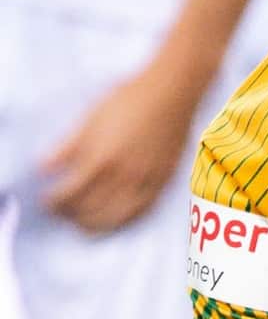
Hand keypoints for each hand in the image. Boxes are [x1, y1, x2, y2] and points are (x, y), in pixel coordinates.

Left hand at [40, 50, 209, 232]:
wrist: (172, 92)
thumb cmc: (129, 98)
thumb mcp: (90, 118)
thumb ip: (66, 146)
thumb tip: (43, 169)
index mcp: (101, 159)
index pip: (70, 194)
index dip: (55, 203)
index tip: (46, 203)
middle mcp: (123, 176)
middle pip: (91, 211)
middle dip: (72, 217)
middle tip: (63, 216)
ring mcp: (145, 182)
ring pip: (116, 218)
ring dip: (96, 225)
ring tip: (84, 226)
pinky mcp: (162, 182)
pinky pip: (141, 212)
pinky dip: (124, 221)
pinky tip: (115, 220)